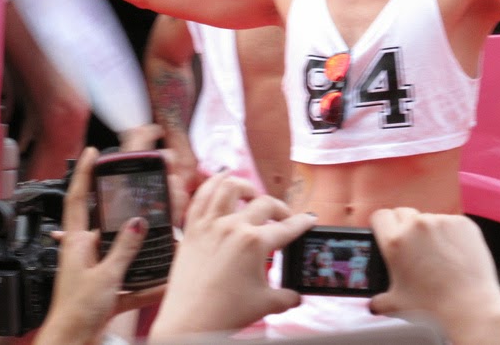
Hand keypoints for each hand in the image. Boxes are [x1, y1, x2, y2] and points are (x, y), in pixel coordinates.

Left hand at [33, 147, 148, 344]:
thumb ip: (123, 247)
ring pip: (123, 252)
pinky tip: (165, 281)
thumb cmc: (75, 313)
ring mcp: (96, 272)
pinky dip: (148, 282)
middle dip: (127, 213)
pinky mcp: (107, 292)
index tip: (92, 153)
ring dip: (142, 249)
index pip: (77, 199)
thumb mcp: (104, 275)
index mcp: (75, 243)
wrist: (71, 344)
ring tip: (163, 239)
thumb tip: (138, 222)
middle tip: (144, 196)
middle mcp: (84, 253)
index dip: (84, 174)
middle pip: (107, 224)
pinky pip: (132, 281)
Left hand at [149, 174, 315, 337]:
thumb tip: (295, 296)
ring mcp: (210, 224)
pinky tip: (221, 178)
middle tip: (283, 218)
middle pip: (264, 204)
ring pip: (230, 188)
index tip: (309, 219)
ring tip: (252, 194)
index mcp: (255, 243)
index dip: (303, 223)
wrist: (189, 322)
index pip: (287, 227)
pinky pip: (201, 196)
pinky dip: (212, 182)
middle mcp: (234, 226)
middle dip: (280, 209)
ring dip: (246, 187)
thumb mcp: (265, 304)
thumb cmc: (225, 313)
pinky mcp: (192, 228)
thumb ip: (286, 296)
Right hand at [370, 208, 499, 344]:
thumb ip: (379, 299)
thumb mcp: (396, 305)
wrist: (471, 308)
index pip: (380, 216)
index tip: (386, 232)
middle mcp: (417, 226)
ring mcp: (441, 222)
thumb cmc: (433, 308)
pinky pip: (451, 223)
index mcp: (395, 242)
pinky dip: (450, 235)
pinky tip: (454, 255)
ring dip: (429, 232)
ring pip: (428, 219)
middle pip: (403, 213)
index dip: (382, 225)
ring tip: (437, 257)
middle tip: (412, 248)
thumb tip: (374, 303)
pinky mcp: (463, 223)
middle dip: (404, 227)